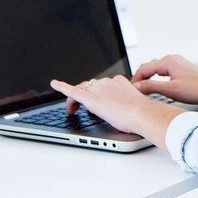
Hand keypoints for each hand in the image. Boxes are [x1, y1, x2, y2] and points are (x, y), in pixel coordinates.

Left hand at [50, 76, 184, 147]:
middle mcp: (107, 82)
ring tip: (72, 112)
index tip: (94, 100)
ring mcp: (98, 89)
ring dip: (75, 101)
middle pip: (88, 87)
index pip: (101, 85)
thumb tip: (128, 113)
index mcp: (119, 82)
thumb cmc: (143, 115)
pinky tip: (54, 84)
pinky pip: (73, 91)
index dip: (94, 93)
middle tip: (78, 110)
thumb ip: (128, 105)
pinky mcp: (91, 99)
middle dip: (82, 98)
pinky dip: (62, 87)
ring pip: (81, 91)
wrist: (143, 114)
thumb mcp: (135, 106)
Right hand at [132, 54, 197, 113]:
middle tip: (133, 89)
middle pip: (149, 66)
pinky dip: (157, 76)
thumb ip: (151, 87)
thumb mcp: (171, 90)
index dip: (135, 79)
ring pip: (156, 67)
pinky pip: (164, 69)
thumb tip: (137, 87)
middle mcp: (172, 59)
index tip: (130, 90)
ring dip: (148, 76)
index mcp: (168, 62)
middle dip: (140, 77)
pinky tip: (157, 84)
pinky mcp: (182, 68)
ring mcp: (178, 62)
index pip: (144, 68)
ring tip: (142, 88)